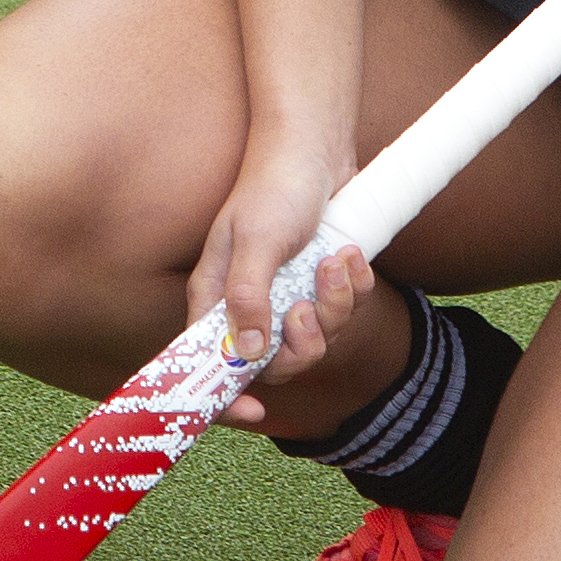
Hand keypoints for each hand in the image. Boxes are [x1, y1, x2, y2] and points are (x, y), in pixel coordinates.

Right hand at [189, 135, 367, 392]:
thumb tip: (245, 355)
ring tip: (335, 263)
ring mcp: (284, 297)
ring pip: (315, 340)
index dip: (225, 397)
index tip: (255, 412)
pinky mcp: (317, 285)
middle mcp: (247, 305)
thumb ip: (248, 297)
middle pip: (275, 364)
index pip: (208, 365)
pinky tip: (348, 256)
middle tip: (309, 308)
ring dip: (335, 307)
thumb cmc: (274, 187)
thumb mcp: (257, 241)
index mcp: (215, 299)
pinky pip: (342, 313)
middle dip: (303, 344)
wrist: (313, 149)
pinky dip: (353, 290)